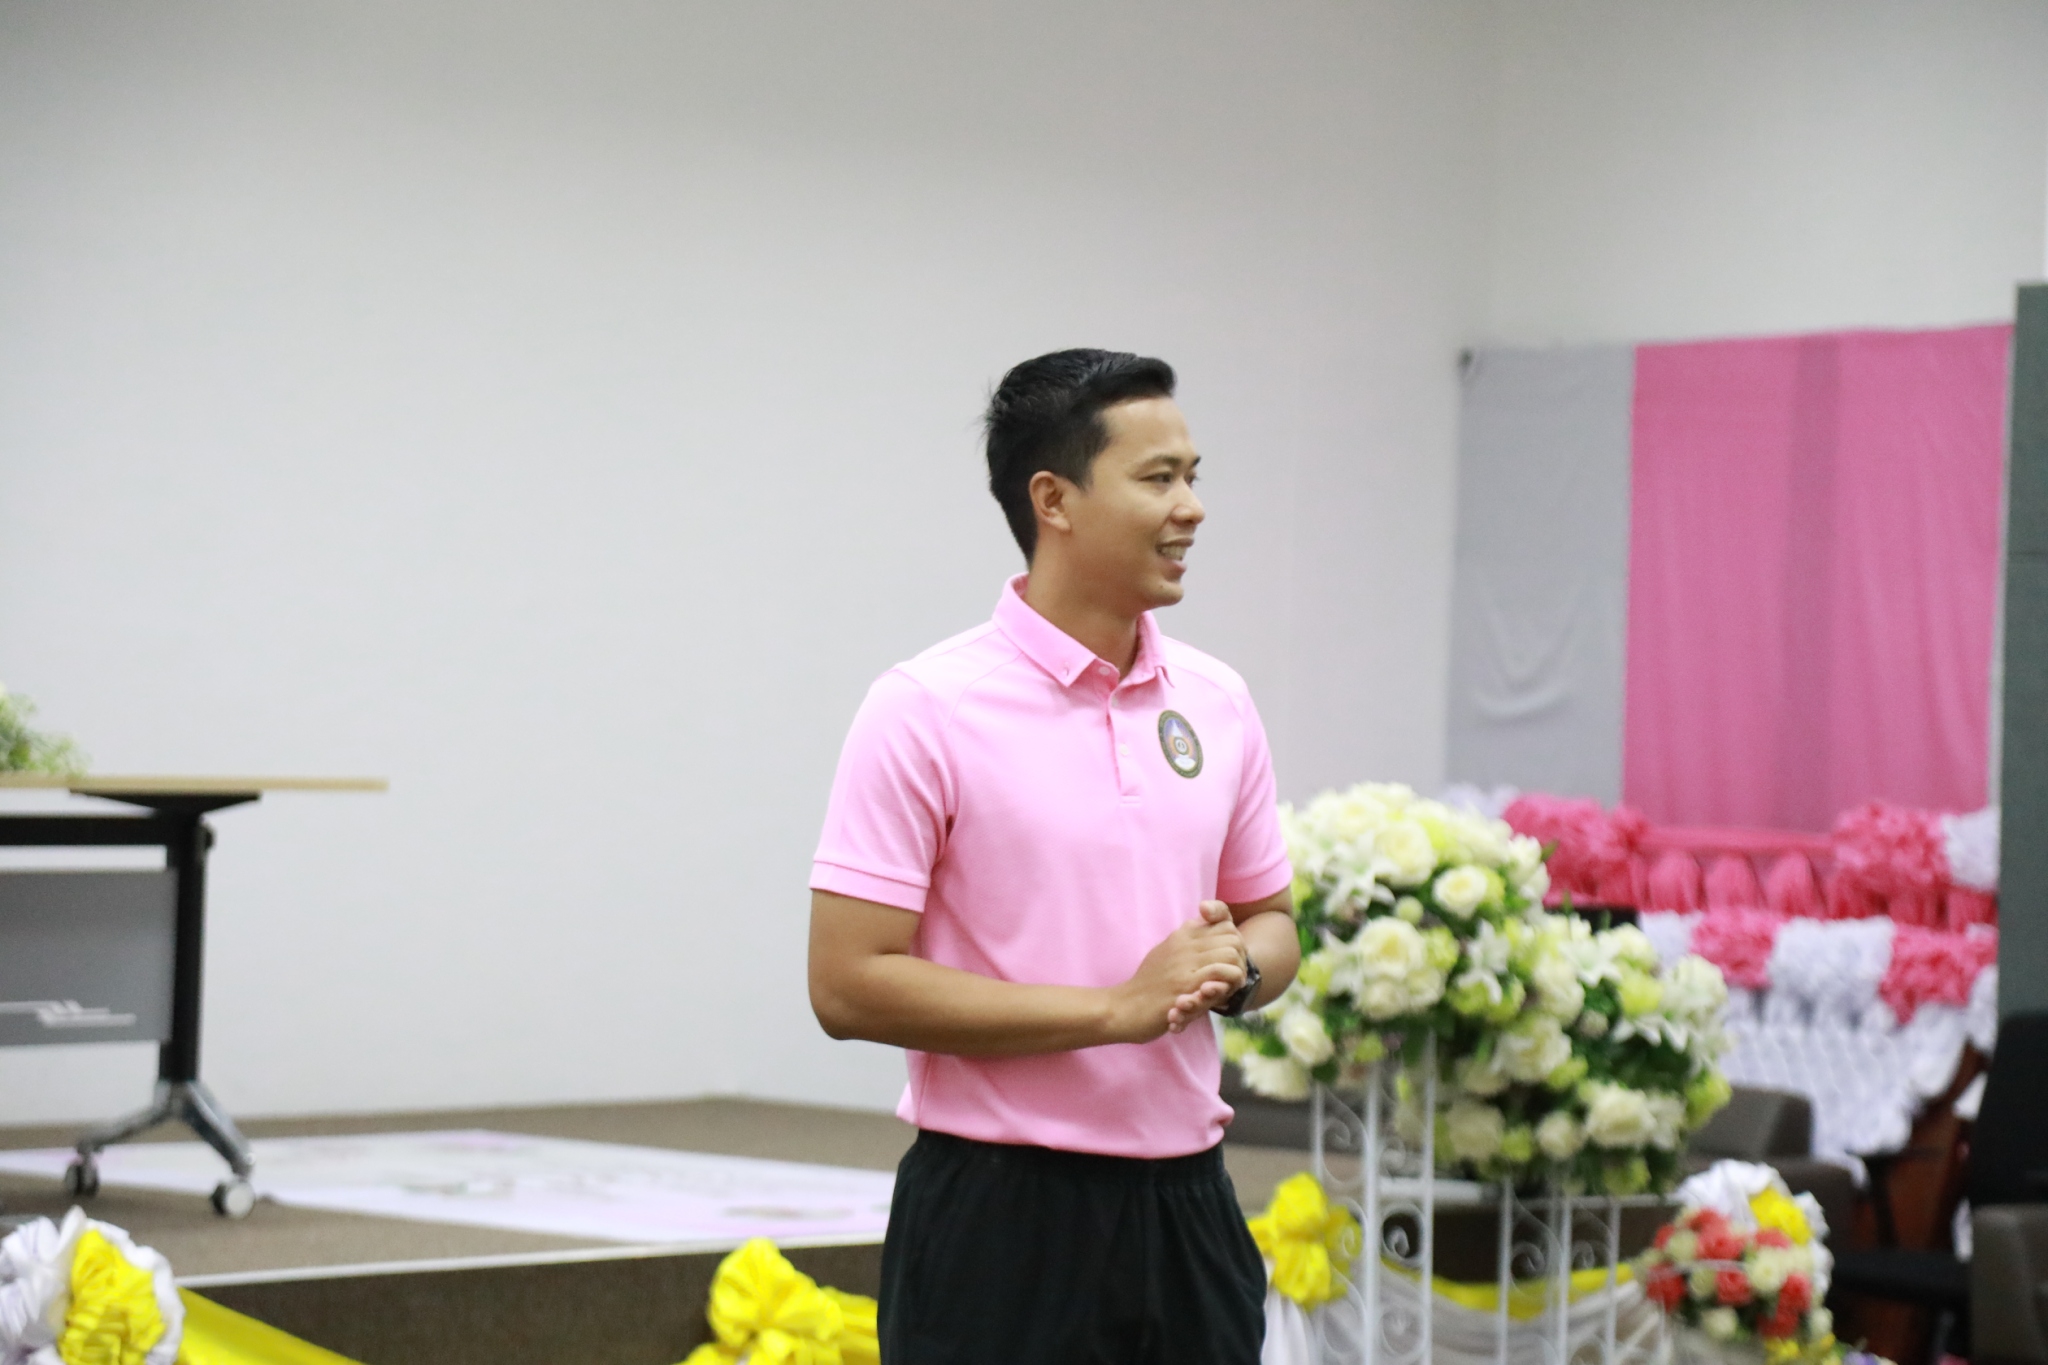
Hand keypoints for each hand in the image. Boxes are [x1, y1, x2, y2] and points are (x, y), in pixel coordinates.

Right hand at [1109, 900, 1244, 1043]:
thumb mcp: (1165, 955)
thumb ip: (1184, 942)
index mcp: (1181, 935)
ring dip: (1237, 973)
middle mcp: (1184, 944)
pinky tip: (1221, 996)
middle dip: (1240, 959)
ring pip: (1232, 952)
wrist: (1124, 1008)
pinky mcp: (1186, 985)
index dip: (1233, 944)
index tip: (1227, 963)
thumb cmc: (1146, 986)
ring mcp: (1186, 963)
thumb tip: (1199, 927)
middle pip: (1233, 937)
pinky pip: (1222, 972)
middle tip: (1232, 979)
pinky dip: (1230, 984)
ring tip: (1228, 988)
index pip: (1224, 923)